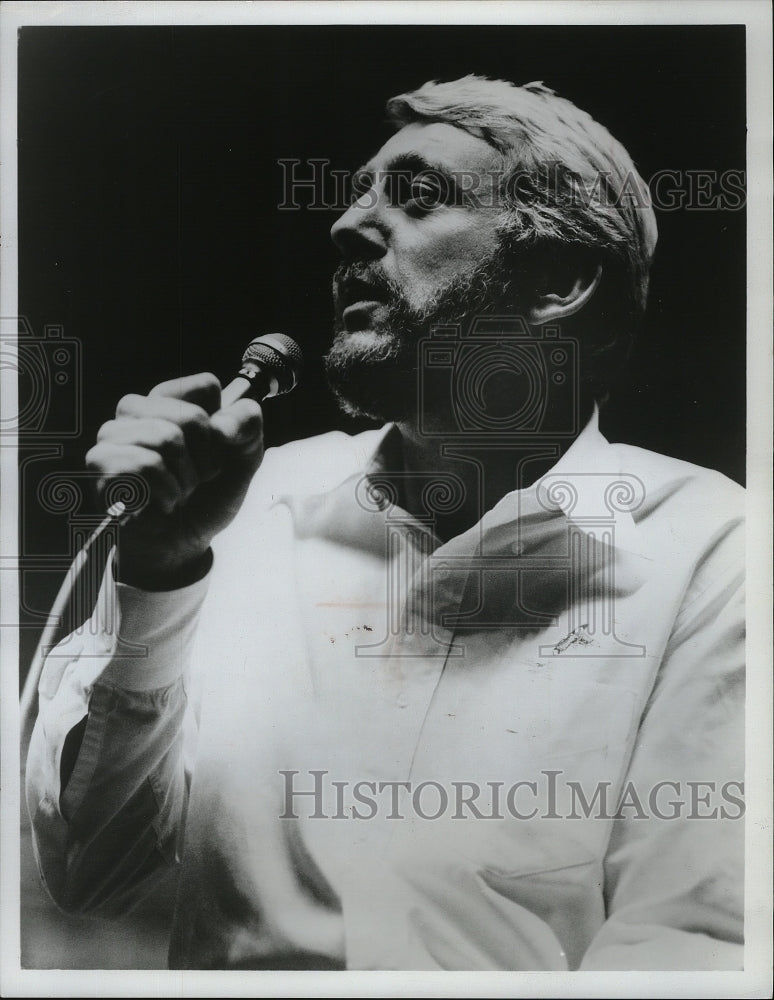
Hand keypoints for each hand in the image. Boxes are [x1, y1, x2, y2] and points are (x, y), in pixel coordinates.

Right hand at [86, 373, 262, 588]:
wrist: (183, 545)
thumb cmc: (207, 498)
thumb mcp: (244, 459)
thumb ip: (248, 426)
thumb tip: (221, 425)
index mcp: (170, 400)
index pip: (207, 385)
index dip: (223, 427)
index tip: (215, 453)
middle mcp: (137, 410)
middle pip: (191, 416)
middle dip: (205, 460)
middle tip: (194, 481)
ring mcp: (114, 434)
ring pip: (166, 438)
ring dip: (185, 480)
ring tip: (177, 493)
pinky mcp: (100, 462)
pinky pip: (146, 465)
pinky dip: (166, 493)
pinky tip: (160, 504)